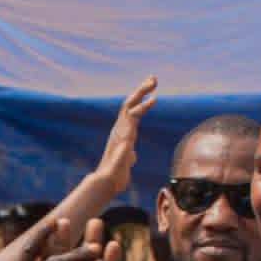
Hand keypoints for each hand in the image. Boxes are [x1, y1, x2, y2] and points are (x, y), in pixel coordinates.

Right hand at [95, 77, 158, 193]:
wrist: (107, 182)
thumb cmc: (116, 175)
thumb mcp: (126, 162)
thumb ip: (129, 155)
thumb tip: (132, 155)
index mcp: (122, 133)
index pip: (132, 112)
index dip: (141, 102)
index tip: (153, 94)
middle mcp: (120, 129)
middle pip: (130, 104)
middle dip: (141, 90)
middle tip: (153, 78)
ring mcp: (120, 131)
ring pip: (130, 106)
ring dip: (142, 92)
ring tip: (153, 82)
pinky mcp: (123, 136)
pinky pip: (133, 118)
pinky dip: (142, 107)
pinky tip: (153, 100)